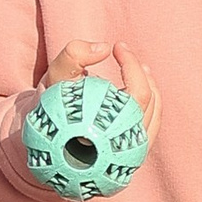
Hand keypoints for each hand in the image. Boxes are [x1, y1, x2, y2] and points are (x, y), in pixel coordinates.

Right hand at [41, 38, 161, 149]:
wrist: (48, 140)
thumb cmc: (52, 107)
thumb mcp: (55, 77)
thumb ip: (73, 55)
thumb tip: (104, 48)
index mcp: (106, 132)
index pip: (138, 94)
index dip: (131, 64)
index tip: (116, 46)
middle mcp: (124, 147)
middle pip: (148, 102)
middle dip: (140, 72)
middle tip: (124, 53)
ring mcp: (130, 154)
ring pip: (154, 114)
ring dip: (149, 85)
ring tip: (139, 67)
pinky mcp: (132, 155)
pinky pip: (151, 125)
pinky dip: (150, 103)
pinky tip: (142, 87)